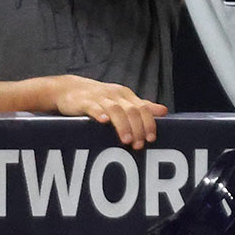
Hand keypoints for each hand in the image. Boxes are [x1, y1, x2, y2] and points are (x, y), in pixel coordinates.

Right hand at [47, 74, 167, 149]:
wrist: (69, 88)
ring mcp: (99, 97)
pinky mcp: (84, 102)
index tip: (151, 139)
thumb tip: (164, 111)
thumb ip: (141, 106)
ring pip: (115, 110)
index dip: (149, 123)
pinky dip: (99, 113)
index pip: (143, 108)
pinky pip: (93, 107)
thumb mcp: (121, 100)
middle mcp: (115, 95)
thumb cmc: (99, 98)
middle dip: (137, 128)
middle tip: (138, 145)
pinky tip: (103, 121)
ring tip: (126, 141)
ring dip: (122, 126)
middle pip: (131, 110)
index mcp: (126, 95)